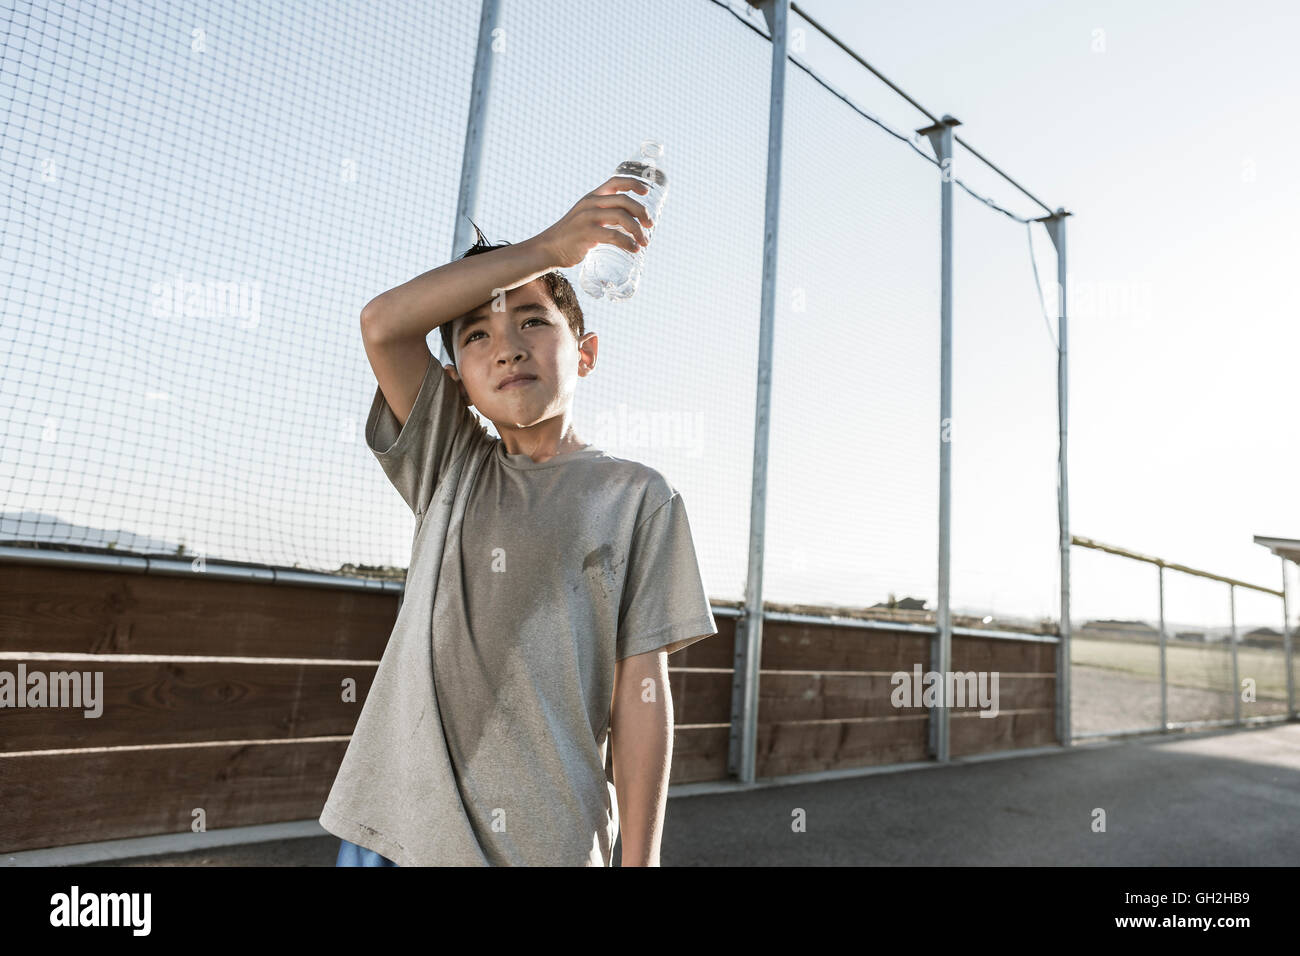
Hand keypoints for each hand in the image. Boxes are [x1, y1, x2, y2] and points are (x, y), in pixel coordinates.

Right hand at [532, 176, 654, 268]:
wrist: (548, 248)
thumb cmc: (571, 236)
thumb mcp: (585, 217)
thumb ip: (602, 216)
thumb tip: (628, 224)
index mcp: (592, 197)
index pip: (615, 182)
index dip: (633, 183)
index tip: (646, 192)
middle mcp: (590, 203)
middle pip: (624, 201)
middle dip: (642, 212)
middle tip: (650, 226)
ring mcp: (587, 218)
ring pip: (622, 218)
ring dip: (638, 231)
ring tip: (644, 243)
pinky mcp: (586, 234)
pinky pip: (613, 236)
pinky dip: (627, 243)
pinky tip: (634, 250)